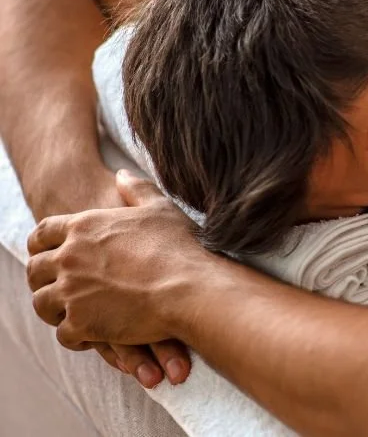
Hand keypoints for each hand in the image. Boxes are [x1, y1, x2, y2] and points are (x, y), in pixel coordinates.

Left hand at [26, 170, 201, 387]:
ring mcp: (71, 292)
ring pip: (42, 304)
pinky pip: (63, 333)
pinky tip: (90, 336)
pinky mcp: (81, 323)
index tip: (49, 254)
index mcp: (84, 228)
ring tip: (72, 313)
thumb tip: (121, 174)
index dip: (41, 246)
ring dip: (54, 309)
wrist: (190, 289)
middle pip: (35, 270)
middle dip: (43, 280)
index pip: (41, 234)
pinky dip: (75, 336)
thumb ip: (136, 189)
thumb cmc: (179, 248)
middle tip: (60, 288)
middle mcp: (69, 258)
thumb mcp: (160, 208)